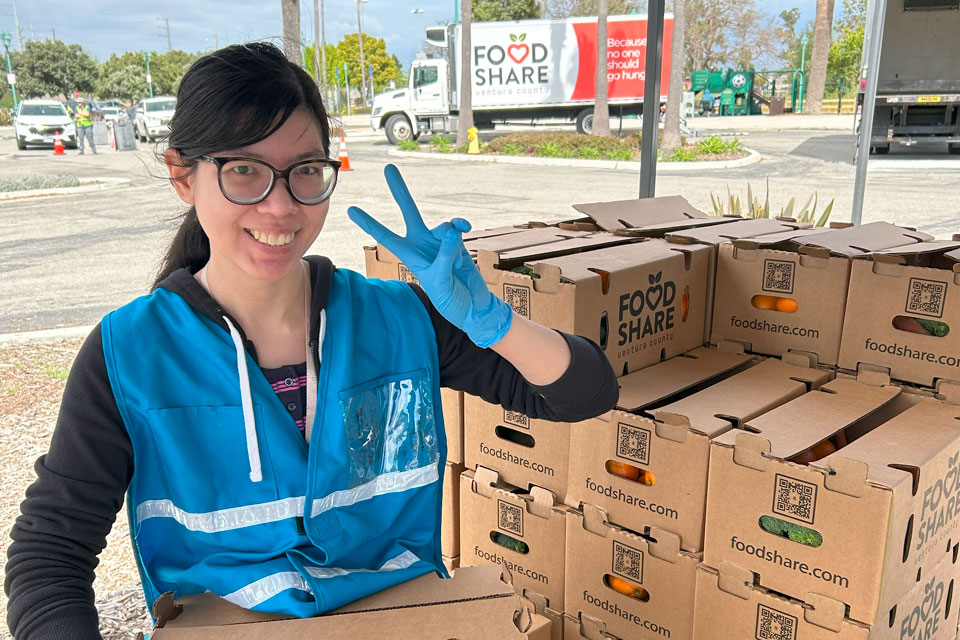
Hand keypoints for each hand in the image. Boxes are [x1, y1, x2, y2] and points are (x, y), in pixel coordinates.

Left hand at [347, 164, 512, 347]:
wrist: (473, 305)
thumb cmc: (451, 299)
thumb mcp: (442, 282)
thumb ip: (444, 256)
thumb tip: (451, 232)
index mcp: (409, 256)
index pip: (385, 236)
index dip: (369, 223)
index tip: (351, 209)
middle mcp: (421, 244)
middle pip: (409, 211)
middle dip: (400, 190)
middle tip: (389, 167)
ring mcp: (439, 242)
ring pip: (443, 225)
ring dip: (452, 235)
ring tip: (455, 261)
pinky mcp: (456, 242)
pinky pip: (457, 228)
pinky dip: (461, 227)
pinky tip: (466, 231)